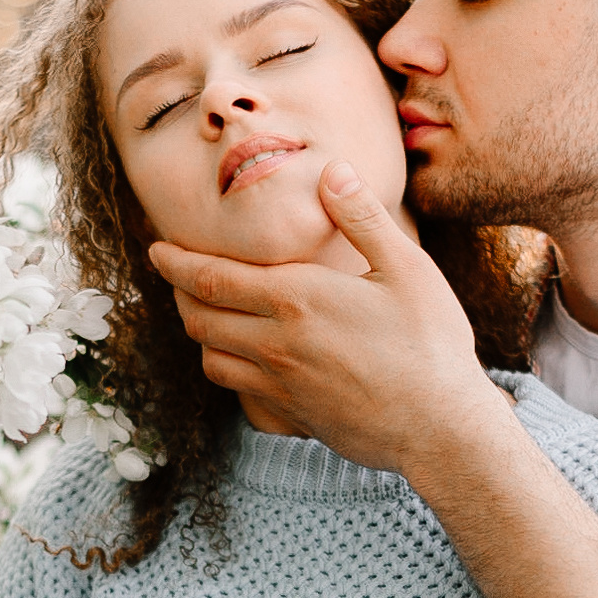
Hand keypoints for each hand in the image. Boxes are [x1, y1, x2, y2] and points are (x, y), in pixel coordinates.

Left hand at [149, 161, 507, 474]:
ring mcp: (279, 384)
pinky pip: (236, 390)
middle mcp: (275, 342)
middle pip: (199, 318)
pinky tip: (243, 359)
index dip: (175, 262)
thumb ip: (362, 217)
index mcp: (296, 298)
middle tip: (176, 277)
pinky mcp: (290, 415)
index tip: (156, 250)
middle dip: (179, 294)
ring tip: (206, 313)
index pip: (211, 277)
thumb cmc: (431, 343)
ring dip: (200, 333)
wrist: (441, 428)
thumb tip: (331, 169)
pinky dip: (227, 369)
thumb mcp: (406, 268)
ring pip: (211, 357)